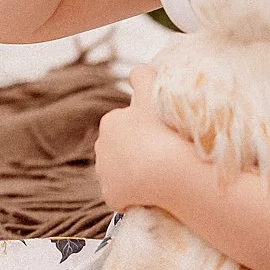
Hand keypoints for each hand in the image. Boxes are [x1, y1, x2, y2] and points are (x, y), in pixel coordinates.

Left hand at [93, 66, 191, 211]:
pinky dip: (134, 197)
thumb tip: (136, 73)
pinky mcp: (111, 196)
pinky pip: (122, 197)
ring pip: (120, 174)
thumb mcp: (154, 92)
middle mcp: (100, 147)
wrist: (169, 169)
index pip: (126, 128)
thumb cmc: (164, 127)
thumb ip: (143, 77)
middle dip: (135, 154)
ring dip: (134, 176)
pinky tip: (151, 194)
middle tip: (161, 157)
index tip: (161, 137)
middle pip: (120, 151)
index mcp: (110, 122)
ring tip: (158, 177)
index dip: (144, 133)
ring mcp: (104, 174)